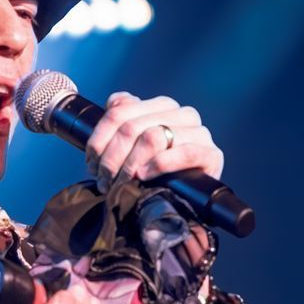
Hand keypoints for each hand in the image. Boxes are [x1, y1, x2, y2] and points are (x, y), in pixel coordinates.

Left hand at [86, 90, 225, 190]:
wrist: (187, 200)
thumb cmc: (157, 173)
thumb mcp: (134, 145)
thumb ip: (123, 118)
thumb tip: (114, 103)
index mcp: (163, 105)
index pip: (120, 111)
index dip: (99, 138)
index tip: (91, 162)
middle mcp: (182, 114)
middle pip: (132, 127)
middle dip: (111, 158)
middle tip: (103, 180)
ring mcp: (200, 133)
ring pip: (153, 137)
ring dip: (130, 164)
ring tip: (121, 183)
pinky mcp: (211, 154)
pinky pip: (184, 152)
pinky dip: (159, 164)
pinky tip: (145, 176)